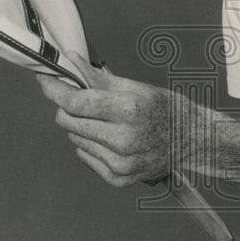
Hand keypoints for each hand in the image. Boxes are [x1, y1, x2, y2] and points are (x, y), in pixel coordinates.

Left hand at [37, 52, 178, 186]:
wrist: (192, 142)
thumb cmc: (167, 110)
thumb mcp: (137, 87)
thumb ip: (99, 78)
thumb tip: (72, 62)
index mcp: (129, 111)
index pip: (75, 102)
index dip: (55, 89)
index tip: (46, 80)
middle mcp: (123, 140)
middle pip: (67, 122)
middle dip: (68, 107)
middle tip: (82, 100)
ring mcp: (120, 163)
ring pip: (75, 139)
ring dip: (82, 127)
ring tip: (107, 122)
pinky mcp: (118, 178)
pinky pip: (85, 156)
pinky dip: (91, 145)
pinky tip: (111, 140)